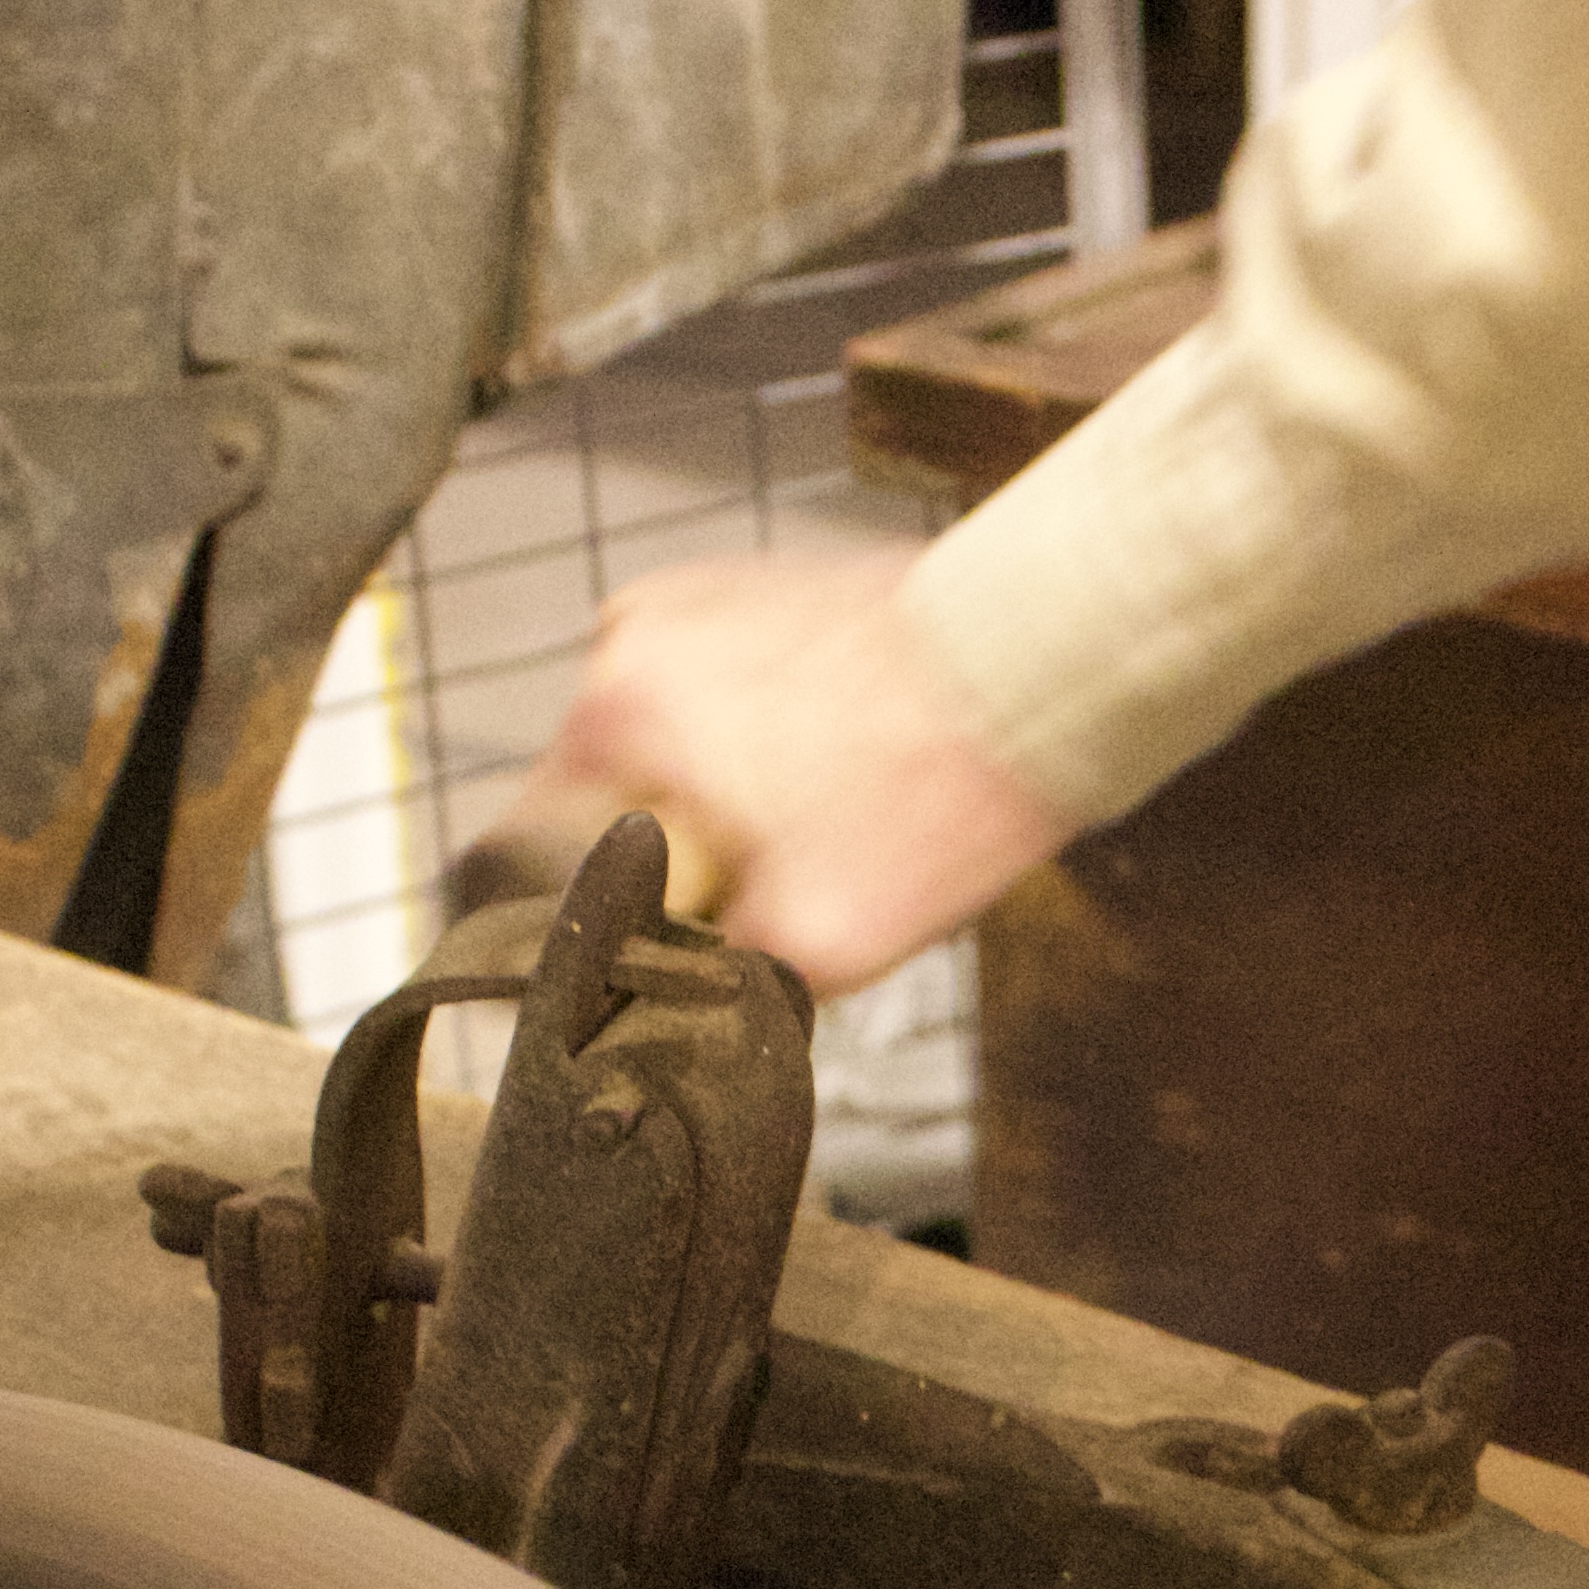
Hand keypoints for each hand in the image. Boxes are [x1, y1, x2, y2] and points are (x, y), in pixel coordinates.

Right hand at [477, 547, 1070, 994]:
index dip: (604, 916)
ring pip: (676, 746)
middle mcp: (633, 637)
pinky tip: (848, 762)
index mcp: (613, 715)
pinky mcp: (759, 585)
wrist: (1046, 663)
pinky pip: (731, 694)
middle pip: (616, 797)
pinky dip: (772, 735)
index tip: (656, 945)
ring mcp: (697, 600)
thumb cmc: (944, 790)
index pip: (543, 851)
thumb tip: (660, 1003)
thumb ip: (711, 978)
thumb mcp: (819, 944)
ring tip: (830, 815)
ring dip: (727, 793)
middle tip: (780, 880)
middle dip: (684, 853)